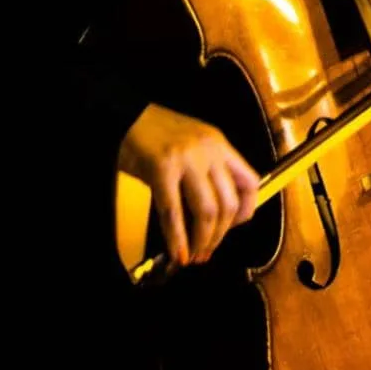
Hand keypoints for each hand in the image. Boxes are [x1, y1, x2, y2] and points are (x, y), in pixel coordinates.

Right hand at [119, 103, 259, 265]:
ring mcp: (186, 159)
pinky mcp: (161, 169)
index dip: (245, 212)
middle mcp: (208, 151)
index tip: (233, 228)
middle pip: (228, 204)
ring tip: (193, 255)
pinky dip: (177, 238)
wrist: (120, 114)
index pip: (249, 183)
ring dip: (201, 241)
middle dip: (219, 236)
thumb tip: (215, 215)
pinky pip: (174, 212)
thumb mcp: (192, 147)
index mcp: (219, 145)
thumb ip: (208, 172)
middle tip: (207, 251)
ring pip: (207, 212)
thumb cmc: (153, 134)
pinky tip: (177, 252)